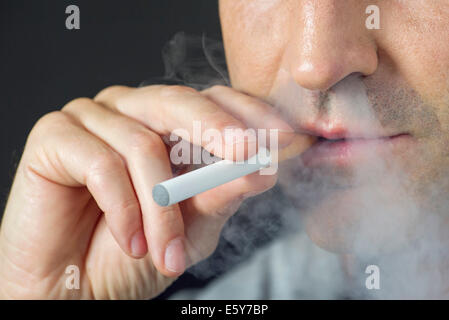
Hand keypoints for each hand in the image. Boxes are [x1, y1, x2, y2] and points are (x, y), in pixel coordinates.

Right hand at [0, 85, 297, 298]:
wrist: (76, 289)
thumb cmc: (133, 252)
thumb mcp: (191, 226)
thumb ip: (222, 194)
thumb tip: (261, 170)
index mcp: (166, 125)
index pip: (213, 101)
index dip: (250, 115)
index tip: (286, 138)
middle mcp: (131, 112)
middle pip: (178, 100)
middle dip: (217, 129)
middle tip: (249, 157)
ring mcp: (91, 119)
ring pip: (143, 144)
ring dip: (161, 209)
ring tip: (166, 254)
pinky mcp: (55, 135)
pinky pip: (100, 162)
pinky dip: (122, 209)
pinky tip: (130, 242)